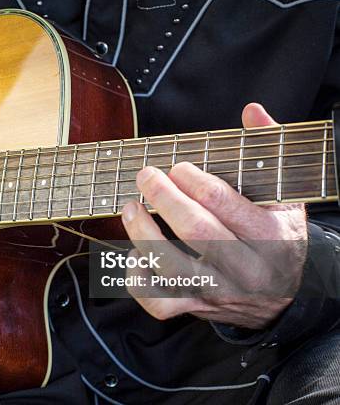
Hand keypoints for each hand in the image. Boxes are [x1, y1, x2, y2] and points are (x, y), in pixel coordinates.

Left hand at [121, 103, 306, 328]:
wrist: (286, 297)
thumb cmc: (278, 239)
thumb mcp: (284, 197)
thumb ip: (268, 151)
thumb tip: (251, 111)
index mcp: (269, 234)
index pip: (221, 202)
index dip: (191, 180)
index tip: (178, 167)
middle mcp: (244, 267)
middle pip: (194, 230)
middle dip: (163, 197)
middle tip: (145, 176)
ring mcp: (218, 290)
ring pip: (171, 266)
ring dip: (142, 233)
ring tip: (131, 208)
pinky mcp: (196, 306)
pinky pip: (159, 301)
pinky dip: (138, 278)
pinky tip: (136, 255)